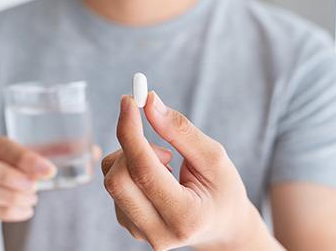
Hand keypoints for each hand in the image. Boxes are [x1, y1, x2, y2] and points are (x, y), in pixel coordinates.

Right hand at [0, 132, 99, 232]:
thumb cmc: (3, 172)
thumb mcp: (20, 159)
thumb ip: (51, 152)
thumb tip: (93, 150)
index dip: (23, 157)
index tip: (48, 170)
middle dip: (11, 177)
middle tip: (36, 187)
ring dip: (11, 197)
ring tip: (32, 200)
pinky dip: (7, 212)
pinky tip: (25, 211)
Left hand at [102, 92, 279, 249]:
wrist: (222, 227)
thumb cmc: (223, 190)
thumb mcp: (214, 158)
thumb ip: (180, 131)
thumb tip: (149, 103)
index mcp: (185, 217)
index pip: (144, 171)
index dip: (131, 132)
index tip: (128, 101)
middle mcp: (158, 232)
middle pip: (117, 180)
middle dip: (131, 146)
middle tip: (160, 142)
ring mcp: (140, 233)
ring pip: (112, 180)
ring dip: (133, 158)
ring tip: (168, 164)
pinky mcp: (129, 226)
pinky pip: (114, 186)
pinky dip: (130, 169)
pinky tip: (157, 177)